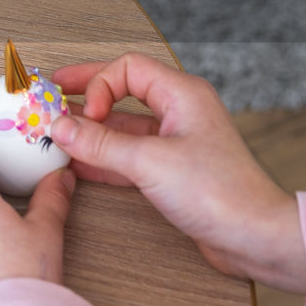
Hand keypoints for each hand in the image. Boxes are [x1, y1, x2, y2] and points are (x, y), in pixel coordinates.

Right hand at [50, 53, 305, 294]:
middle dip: (86, 95)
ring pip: (123, 125)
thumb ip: (101, 144)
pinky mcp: (172, 170)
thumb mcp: (150, 163)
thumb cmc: (222, 193)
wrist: (254, 237)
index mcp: (182, 94)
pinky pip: (129, 153)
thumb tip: (62, 126)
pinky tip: (79, 161)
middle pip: (123, 90)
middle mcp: (179, 111)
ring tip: (58, 131)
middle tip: (51, 95)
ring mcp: (176, 141)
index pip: (128, 68)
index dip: (98, 85)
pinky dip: (103, 156)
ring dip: (91, 129)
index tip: (82, 113)